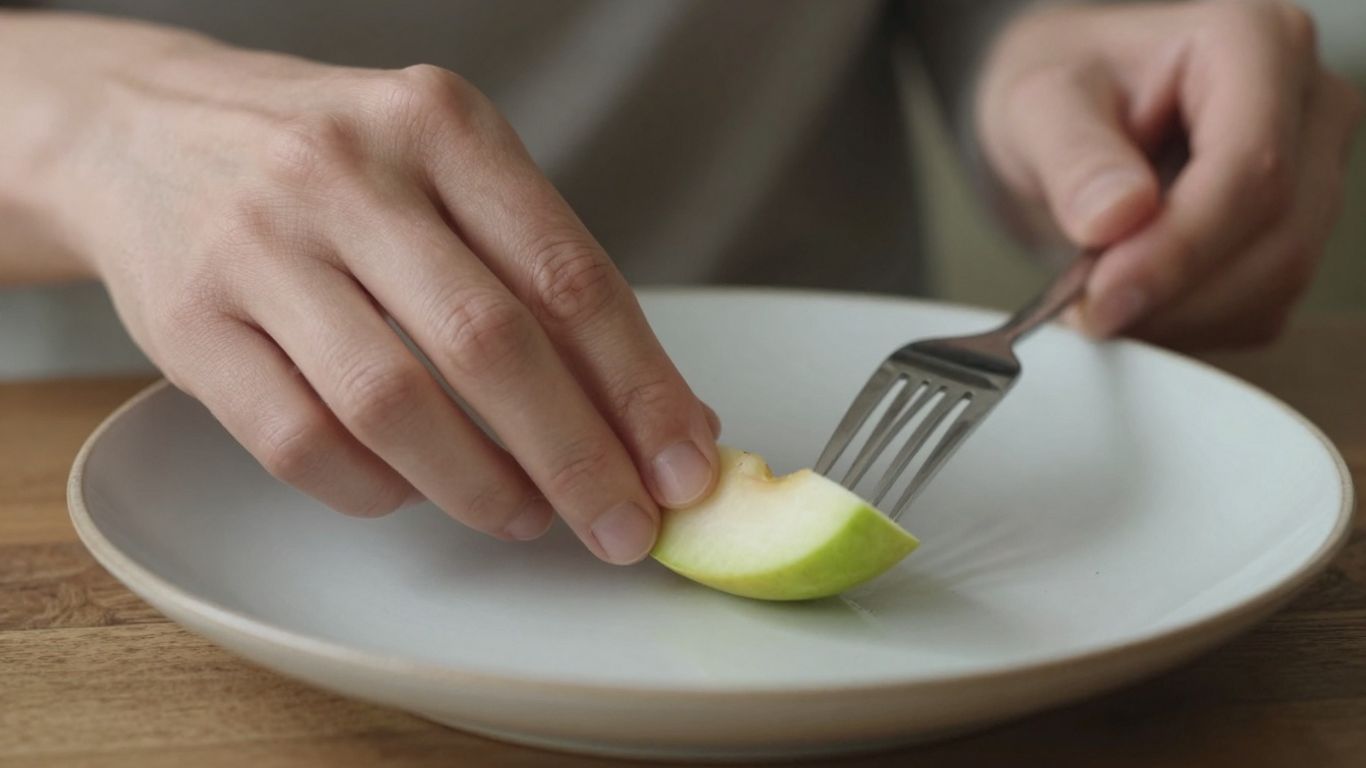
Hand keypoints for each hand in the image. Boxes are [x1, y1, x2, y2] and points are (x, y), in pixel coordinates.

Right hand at [56, 33, 719, 562]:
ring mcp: (260, 246)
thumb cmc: (335, 164)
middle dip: (578, 457)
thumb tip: (663, 412)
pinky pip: (301, 442)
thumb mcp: (448, 169)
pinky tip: (413, 490)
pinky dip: (375, 489)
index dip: (638, 386)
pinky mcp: (189, 323)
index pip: (569, 275)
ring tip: (527, 516)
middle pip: (492, 345)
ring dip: (481, 486)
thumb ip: (548, 276)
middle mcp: (351, 175)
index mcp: (443, 127)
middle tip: (624, 527)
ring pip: (393, 404)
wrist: (142, 129)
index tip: (683, 463)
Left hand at [977, 0, 1363, 348]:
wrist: (1067, 117)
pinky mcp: (1296, 236)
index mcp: (1256, 46)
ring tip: (1098, 300)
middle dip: (1175, 293)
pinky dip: (1189, 327)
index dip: (1180, 248)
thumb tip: (1116, 217)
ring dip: (1179, 316)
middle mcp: (1307, 106)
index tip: (1105, 295)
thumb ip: (1072, 156)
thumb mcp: (1037, 106)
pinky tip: (1134, 304)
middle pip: (1277, 236)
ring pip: (1278, 283)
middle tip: (1085, 309)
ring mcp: (1314, 174)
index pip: (1250, 168)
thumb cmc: (1062, 94)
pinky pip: (1262, 310)